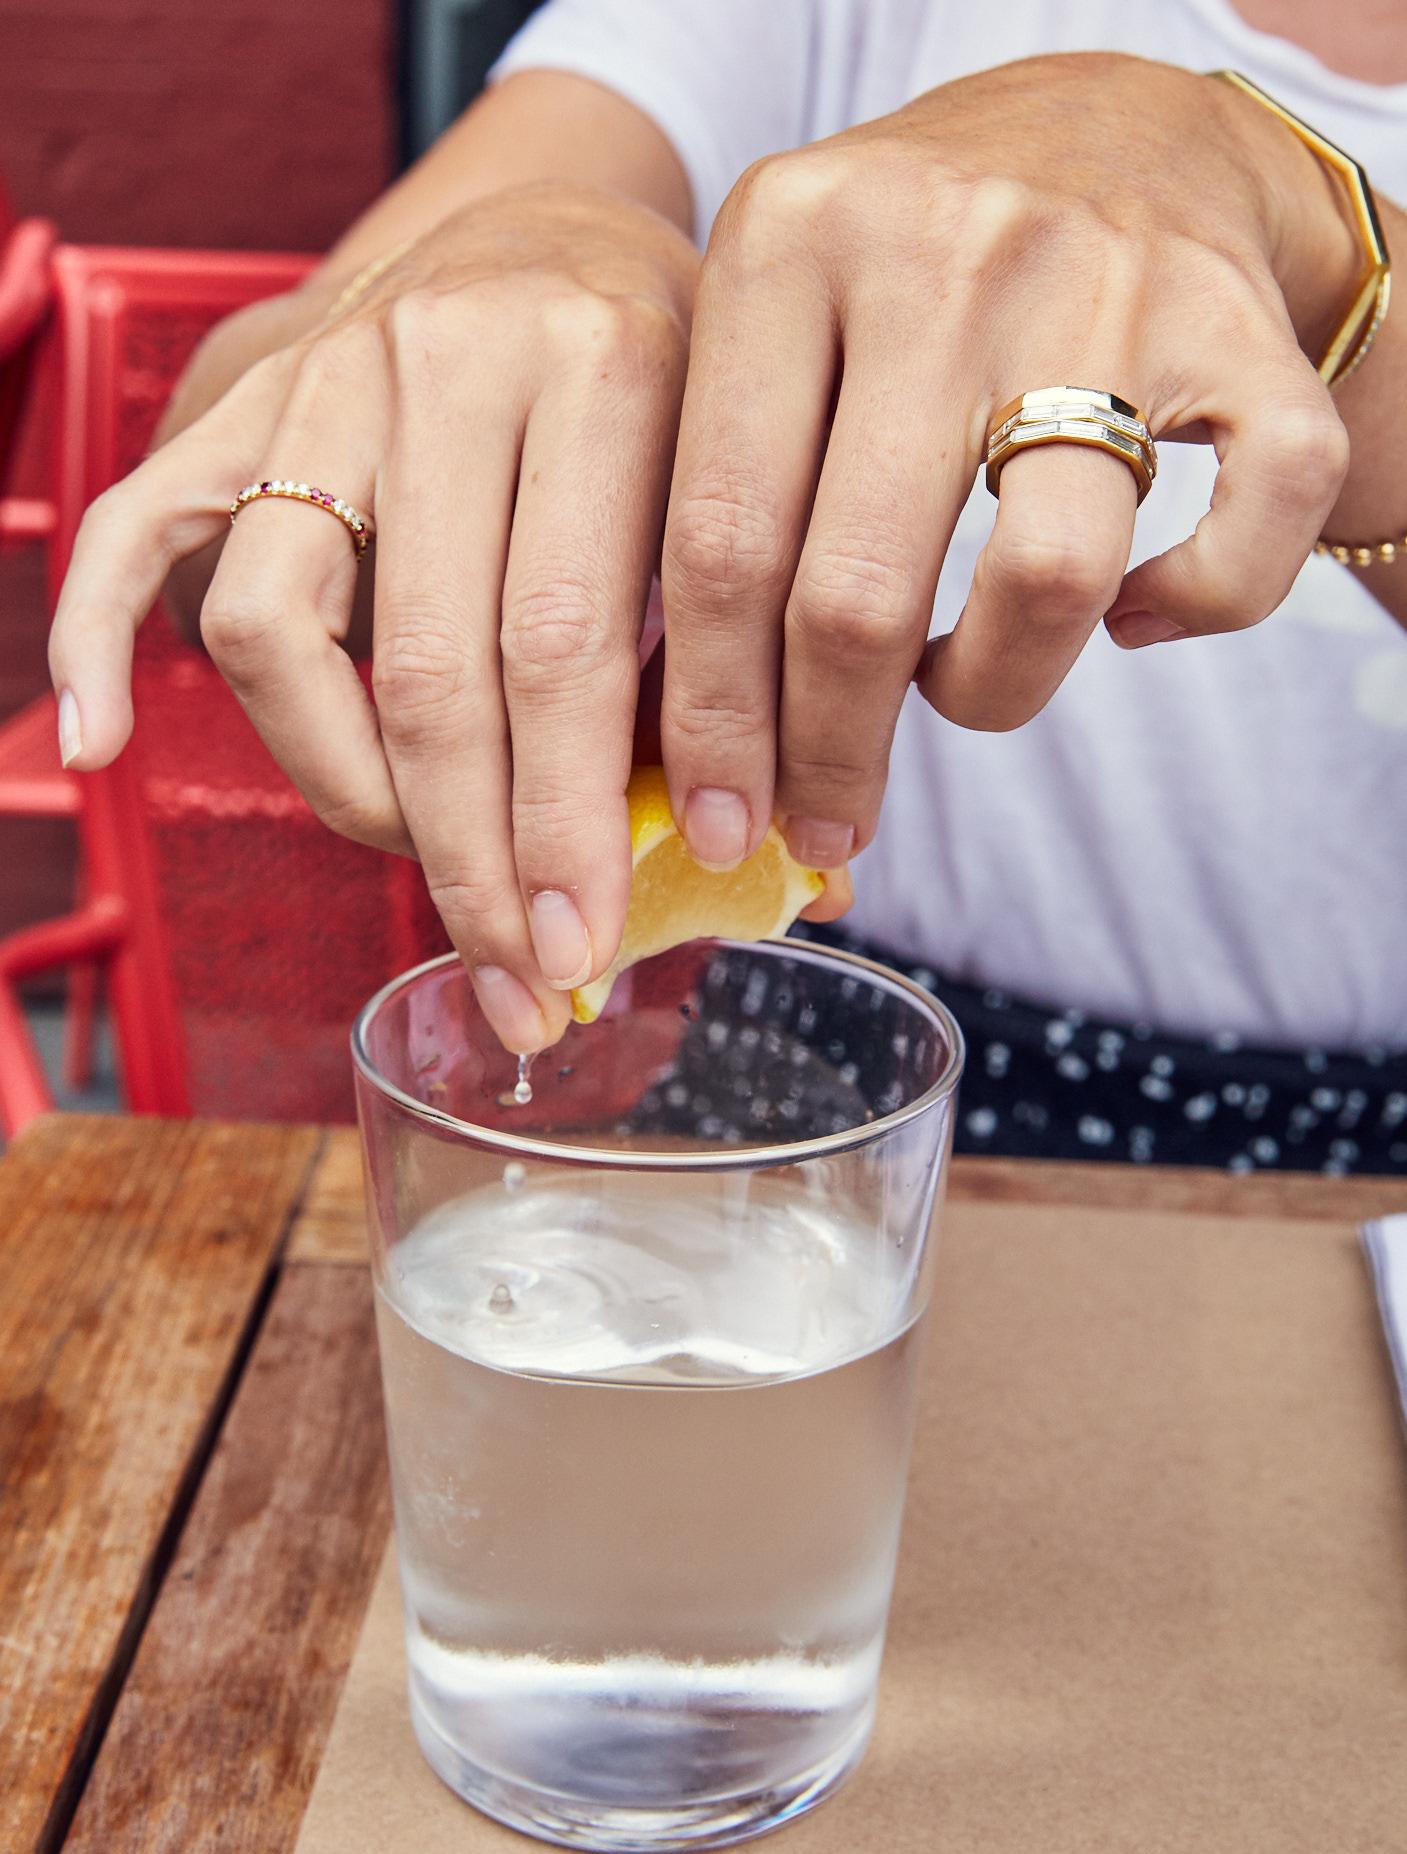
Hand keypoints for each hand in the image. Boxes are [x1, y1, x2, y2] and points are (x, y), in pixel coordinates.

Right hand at [49, 182, 697, 1050]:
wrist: (559, 227)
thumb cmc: (669, 379)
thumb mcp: (737, 479)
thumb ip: (742, 655)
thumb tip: (790, 868)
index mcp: (608, 367)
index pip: (569, 646)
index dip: (572, 824)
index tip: (585, 948)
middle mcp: (451, 360)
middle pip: (432, 668)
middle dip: (478, 859)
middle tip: (520, 980)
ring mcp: (329, 376)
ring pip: (282, 630)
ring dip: (349, 795)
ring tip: (425, 881)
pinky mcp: (245, 400)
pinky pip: (139, 522)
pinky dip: (96, 633)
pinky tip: (100, 743)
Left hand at [659, 53, 1354, 873]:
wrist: (1107, 125)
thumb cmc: (902, 276)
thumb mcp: (772, 323)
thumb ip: (718, 489)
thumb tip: (692, 752)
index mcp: (786, 242)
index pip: (722, 540)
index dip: (716, 719)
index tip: (716, 820)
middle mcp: (939, 249)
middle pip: (860, 591)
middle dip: (831, 752)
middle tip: (825, 818)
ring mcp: (1100, 280)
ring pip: (1048, 583)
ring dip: (993, 691)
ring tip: (962, 687)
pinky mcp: (1237, 320)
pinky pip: (1240, 534)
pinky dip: (1193, 609)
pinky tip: (1133, 618)